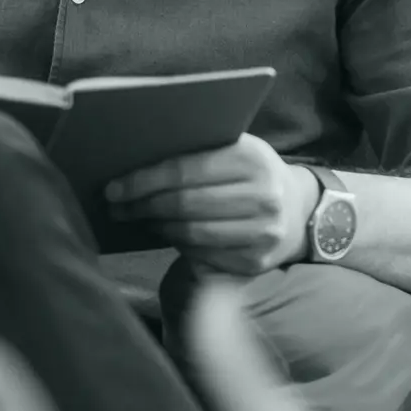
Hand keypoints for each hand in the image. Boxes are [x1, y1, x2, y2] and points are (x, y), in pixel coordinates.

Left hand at [103, 135, 319, 274]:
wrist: (297, 209)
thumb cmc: (250, 174)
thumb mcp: (236, 149)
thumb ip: (198, 149)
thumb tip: (134, 158)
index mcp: (253, 158)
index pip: (184, 170)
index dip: (143, 181)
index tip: (114, 187)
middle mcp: (264, 195)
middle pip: (184, 204)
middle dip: (142, 206)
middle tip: (116, 206)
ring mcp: (263, 232)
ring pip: (191, 233)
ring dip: (157, 226)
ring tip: (137, 218)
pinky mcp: (256, 261)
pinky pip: (203, 254)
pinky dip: (178, 244)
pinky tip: (165, 233)